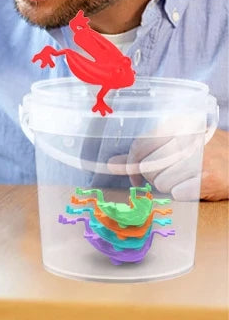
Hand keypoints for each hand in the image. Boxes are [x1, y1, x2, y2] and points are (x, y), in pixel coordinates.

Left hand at [108, 125, 227, 200]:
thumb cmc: (204, 152)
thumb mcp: (175, 143)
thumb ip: (143, 153)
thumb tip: (111, 164)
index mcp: (175, 125)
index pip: (140, 145)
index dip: (132, 165)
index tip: (134, 177)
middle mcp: (185, 138)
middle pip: (147, 167)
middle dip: (153, 177)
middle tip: (167, 177)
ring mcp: (197, 157)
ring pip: (160, 182)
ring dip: (168, 186)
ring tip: (183, 179)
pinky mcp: (209, 177)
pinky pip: (177, 193)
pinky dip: (182, 194)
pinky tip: (193, 186)